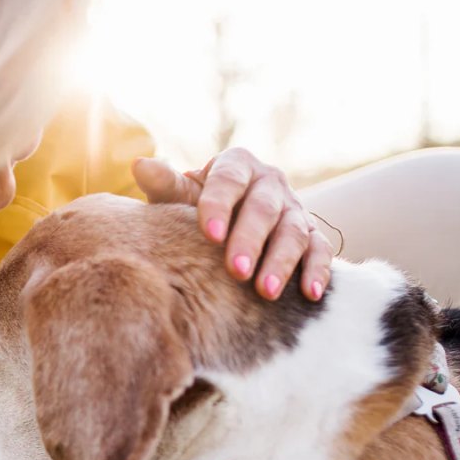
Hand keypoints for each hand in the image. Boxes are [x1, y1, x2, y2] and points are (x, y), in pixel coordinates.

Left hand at [133, 148, 333, 301]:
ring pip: (294, 232)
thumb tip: (139, 165)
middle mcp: (270, 182)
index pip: (228, 181)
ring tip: (265, 292)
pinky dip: (318, 270)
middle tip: (235, 270)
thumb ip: (167, 186)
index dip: (220, 206)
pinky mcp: (312, 234)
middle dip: (250, 240)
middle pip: (264, 209)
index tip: (209, 234)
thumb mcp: (181, 197)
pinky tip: (310, 294)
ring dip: (281, 262)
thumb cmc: (198, 209)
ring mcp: (294, 208)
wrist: (228, 220)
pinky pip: (320, 250)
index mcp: (236, 166)